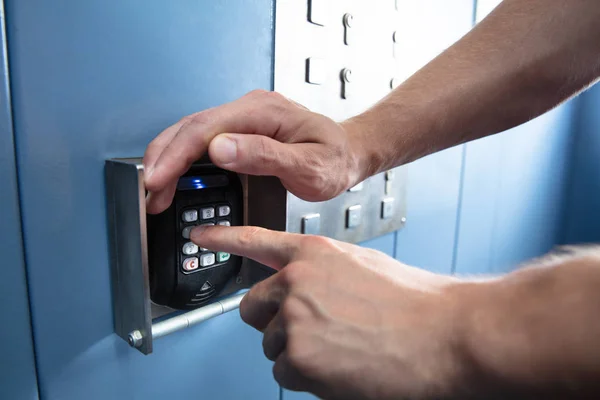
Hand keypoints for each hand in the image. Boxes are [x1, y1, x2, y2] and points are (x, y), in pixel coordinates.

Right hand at [143, 89, 366, 213]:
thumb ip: (264, 157)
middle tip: (149, 194)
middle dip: (163, 160)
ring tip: (156, 191)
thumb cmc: (334, 160)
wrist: (348, 154)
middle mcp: (249, 108)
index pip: (206, 128)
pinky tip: (175, 176)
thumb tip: (218, 149)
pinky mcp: (241, 130)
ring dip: (169, 160)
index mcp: (263, 111)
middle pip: (191, 127)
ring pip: (192, 133)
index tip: (157, 180)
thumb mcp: (308, 165)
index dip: (176, 155)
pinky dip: (184, 160)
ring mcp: (243, 117)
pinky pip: (204, 141)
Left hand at [190, 225, 467, 399]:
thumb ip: (322, 271)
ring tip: (342, 348)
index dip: (222, 238)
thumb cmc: (414, 303)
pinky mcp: (299, 356)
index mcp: (313, 253)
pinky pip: (286, 373)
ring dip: (299, 353)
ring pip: (272, 345)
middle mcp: (296, 280)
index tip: (200, 235)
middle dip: (274, 323)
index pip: (254, 241)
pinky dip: (310, 377)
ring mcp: (294, 317)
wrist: (445, 333)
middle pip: (252, 309)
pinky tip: (343, 366)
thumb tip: (301, 286)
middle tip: (313, 331)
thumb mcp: (360, 266)